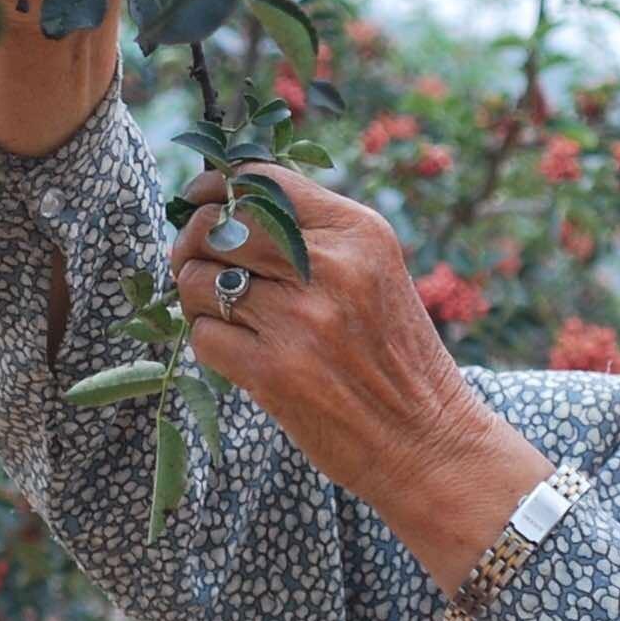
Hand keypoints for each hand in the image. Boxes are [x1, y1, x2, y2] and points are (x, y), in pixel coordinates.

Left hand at [168, 164, 543, 551]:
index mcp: (357, 232)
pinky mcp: (273, 372)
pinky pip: (202, 334)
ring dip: (197, 296)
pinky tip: (237, 350)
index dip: (215, 187)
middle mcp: (329, 268)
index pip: (261, 181)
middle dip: (192, 242)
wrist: (427, 439)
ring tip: (226, 313)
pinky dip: (208, 340)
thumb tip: (224, 207)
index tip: (201, 200)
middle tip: (195, 262)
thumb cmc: (395, 354)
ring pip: (199, 281)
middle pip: (217, 226)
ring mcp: (299, 320)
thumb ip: (314, 235)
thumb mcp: (374, 272)